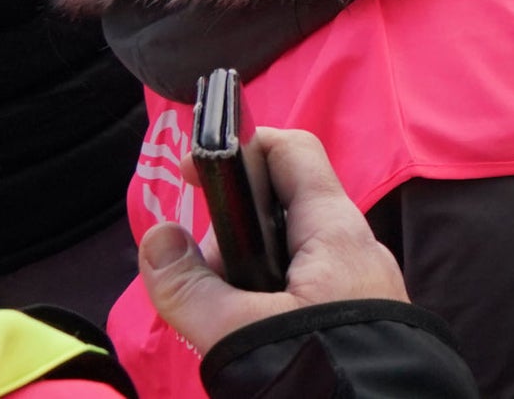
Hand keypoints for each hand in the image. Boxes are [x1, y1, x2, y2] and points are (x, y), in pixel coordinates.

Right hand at [138, 128, 407, 352]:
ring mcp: (357, 281)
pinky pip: (300, 290)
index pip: (290, 151)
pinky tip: (250, 342)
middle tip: (200, 283)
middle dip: (227, 238)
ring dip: (242, 279)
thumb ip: (190, 287)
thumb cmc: (323, 368)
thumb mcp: (240, 331)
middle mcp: (353, 244)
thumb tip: (156, 237)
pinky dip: (266, 303)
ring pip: (284, 257)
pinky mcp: (355, 314)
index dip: (240, 146)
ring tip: (222, 326)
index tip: (190, 170)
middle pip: (277, 209)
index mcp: (334, 228)